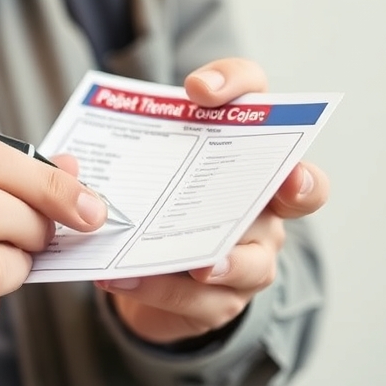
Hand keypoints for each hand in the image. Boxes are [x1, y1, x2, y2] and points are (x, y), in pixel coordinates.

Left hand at [96, 58, 330, 343]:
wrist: (143, 267)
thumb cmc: (151, 199)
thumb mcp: (135, 166)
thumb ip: (119, 150)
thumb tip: (82, 153)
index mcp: (239, 149)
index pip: (255, 97)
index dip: (237, 85)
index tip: (198, 90)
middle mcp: (261, 201)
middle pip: (303, 187)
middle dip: (301, 184)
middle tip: (286, 183)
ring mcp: (251, 253)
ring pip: (256, 260)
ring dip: (225, 261)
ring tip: (196, 262)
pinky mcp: (222, 300)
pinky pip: (203, 300)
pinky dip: (163, 289)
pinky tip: (123, 276)